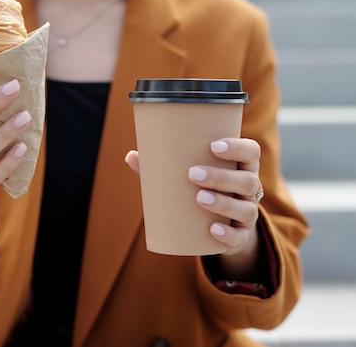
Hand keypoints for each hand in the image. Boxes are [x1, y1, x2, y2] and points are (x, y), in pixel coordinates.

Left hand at [125, 138, 262, 279]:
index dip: (237, 148)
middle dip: (220, 176)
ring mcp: (248, 213)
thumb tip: (132, 156)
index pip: (251, 152)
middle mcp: (249, 189)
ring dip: (223, 203)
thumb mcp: (188, 178)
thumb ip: (162, 167)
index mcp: (240, 167)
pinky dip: (227, 234)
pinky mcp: (241, 237)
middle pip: (246, 180)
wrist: (219, 228)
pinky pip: (239, 237)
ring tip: (199, 198)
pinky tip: (212, 229)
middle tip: (192, 173)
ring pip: (246, 208)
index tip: (213, 146)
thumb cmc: (201, 190)